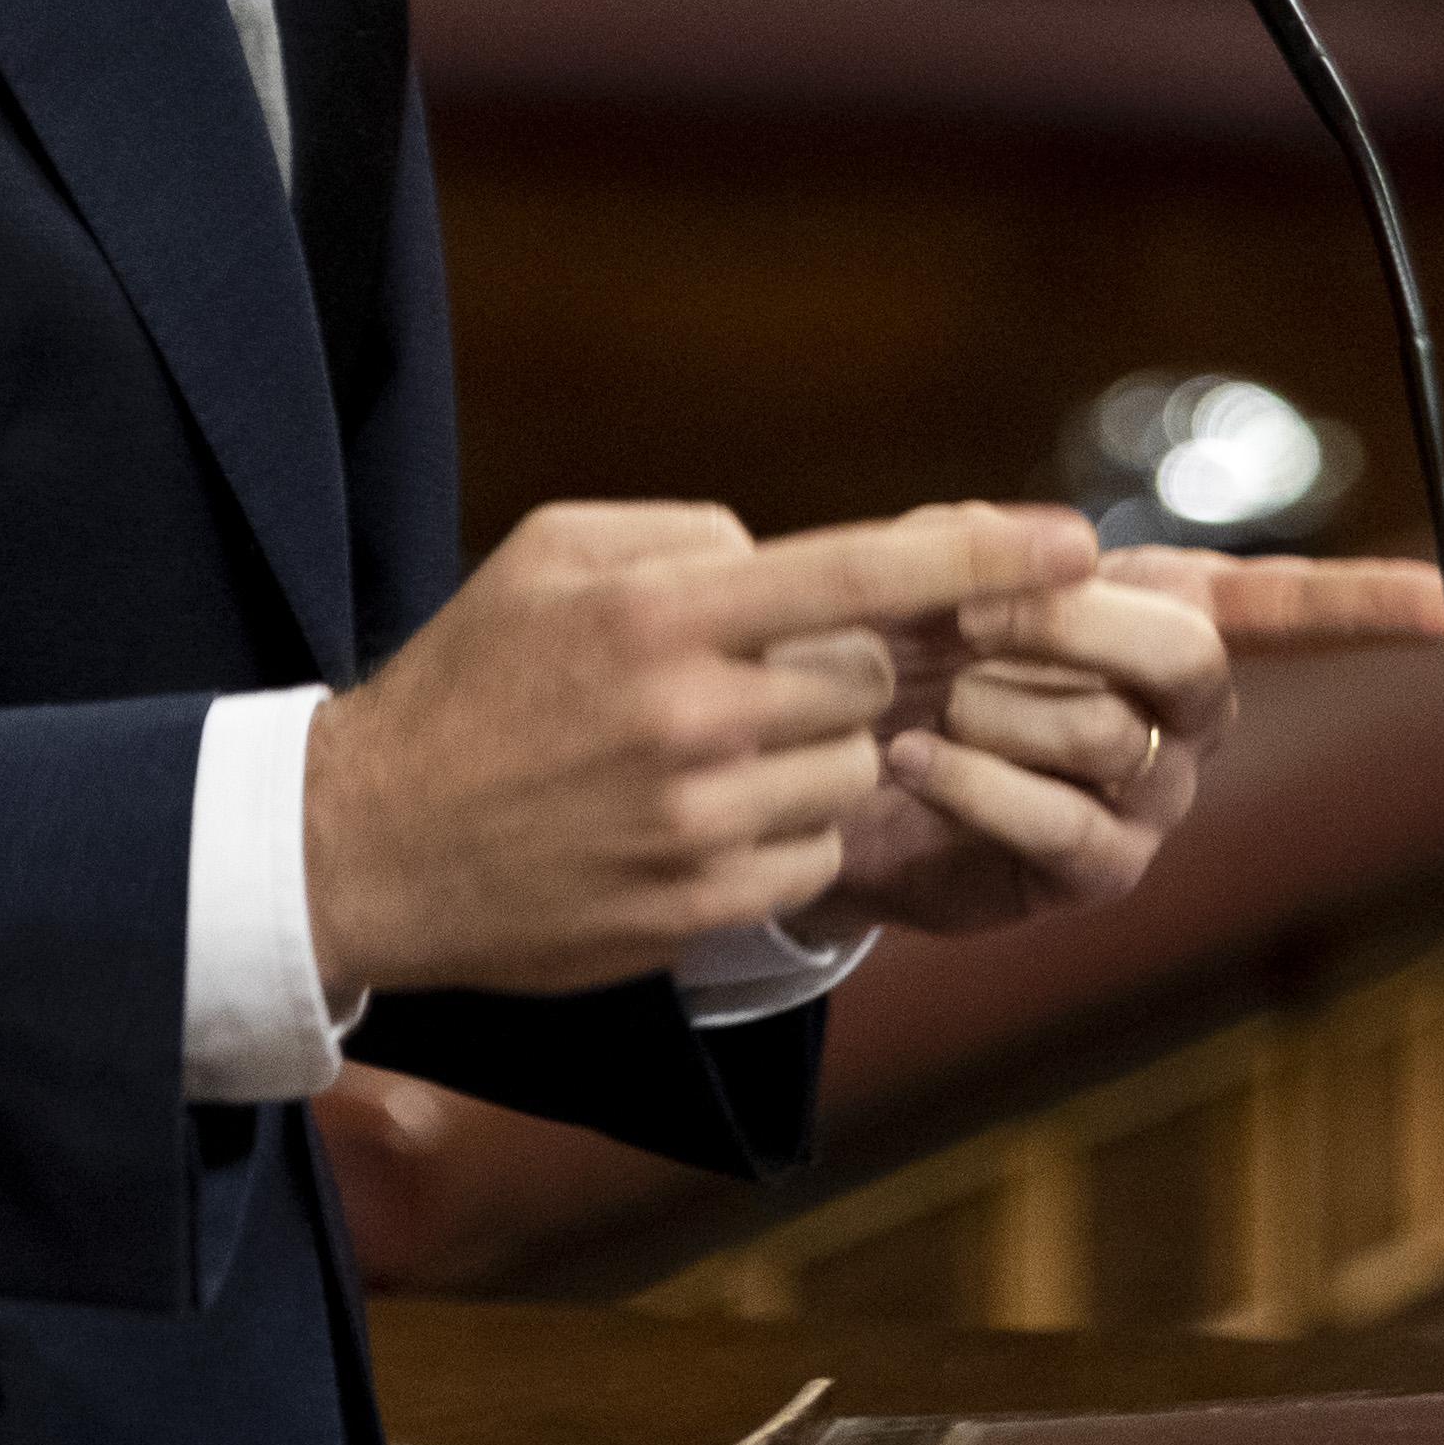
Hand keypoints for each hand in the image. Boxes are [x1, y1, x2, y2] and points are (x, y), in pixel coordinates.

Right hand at [304, 501, 1092, 998]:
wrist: (365, 845)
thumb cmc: (469, 682)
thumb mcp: (551, 557)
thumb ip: (684, 536)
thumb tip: (784, 553)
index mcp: (661, 613)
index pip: (859, 571)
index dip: (980, 552)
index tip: (1077, 540)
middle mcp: (692, 716)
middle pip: (866, 679)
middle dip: (839, 673)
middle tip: (754, 680)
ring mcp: (698, 822)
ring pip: (849, 771)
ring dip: (809, 757)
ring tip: (705, 757)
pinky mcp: (696, 908)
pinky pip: (811, 856)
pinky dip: (781, 833)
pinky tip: (693, 822)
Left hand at [808, 541, 1443, 942]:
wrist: (817, 765)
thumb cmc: (893, 646)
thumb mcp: (930, 567)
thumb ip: (989, 541)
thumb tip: (1072, 546)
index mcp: (1171, 617)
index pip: (1291, 608)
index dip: (1371, 606)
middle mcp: (1186, 715)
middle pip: (1190, 658)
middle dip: (1071, 626)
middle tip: (966, 615)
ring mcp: (1155, 799)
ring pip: (1109, 737)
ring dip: (994, 709)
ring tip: (929, 705)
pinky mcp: (1099, 873)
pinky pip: (1065, 824)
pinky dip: (973, 784)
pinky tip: (909, 761)